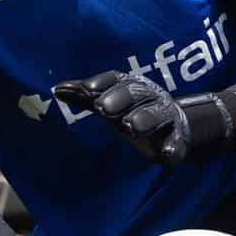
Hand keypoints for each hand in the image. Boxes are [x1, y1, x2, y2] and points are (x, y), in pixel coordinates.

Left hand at [54, 71, 195, 167]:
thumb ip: (85, 96)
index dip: (102, 83)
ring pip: (157, 114)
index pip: (117, 79)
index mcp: (132, 85)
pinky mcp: (178, 138)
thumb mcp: (110, 102)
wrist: (175, 125)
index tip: (87, 90)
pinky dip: (173, 147)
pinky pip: (177, 142)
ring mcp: (166, 116)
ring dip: (145, 118)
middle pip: (137, 93)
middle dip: (121, 99)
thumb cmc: (134, 110)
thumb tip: (57, 90)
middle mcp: (151, 96)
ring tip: (131, 126)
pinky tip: (167, 155)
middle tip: (103, 109)